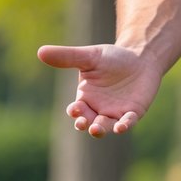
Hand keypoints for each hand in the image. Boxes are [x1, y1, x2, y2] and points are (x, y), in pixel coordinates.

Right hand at [37, 43, 162, 137]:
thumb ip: (67, 57)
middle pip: (88, 122)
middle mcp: (98, 109)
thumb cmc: (112, 58)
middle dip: (84, 124)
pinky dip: (123, 126)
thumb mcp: (89, 56)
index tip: (75, 109)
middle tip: (83, 123)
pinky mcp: (133, 112)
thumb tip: (40, 51)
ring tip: (96, 129)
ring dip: (100, 129)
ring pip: (105, 126)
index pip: (76, 110)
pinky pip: (127, 122)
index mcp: (85, 98)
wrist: (140, 57)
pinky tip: (121, 127)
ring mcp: (115, 112)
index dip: (75, 112)